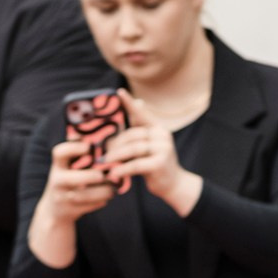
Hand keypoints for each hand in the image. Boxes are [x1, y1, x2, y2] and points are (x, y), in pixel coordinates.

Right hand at [26, 141, 117, 268]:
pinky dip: (101, 201)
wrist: (55, 210)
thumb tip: (96, 137)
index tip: (88, 147)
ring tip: (113, 189)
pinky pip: (89, 206)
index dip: (73, 148)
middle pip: (70, 178)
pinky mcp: (71, 211)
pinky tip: (108, 196)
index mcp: (58, 166)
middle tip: (103, 175)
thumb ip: (78, 154)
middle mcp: (57, 181)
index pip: (59, 153)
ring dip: (102, 192)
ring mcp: (63, 197)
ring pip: (83, 196)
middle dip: (89, 177)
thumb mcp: (67, 167)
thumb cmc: (68, 181)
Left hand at [103, 91, 203, 214]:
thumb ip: (140, 130)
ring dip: (116, 156)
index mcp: (158, 129)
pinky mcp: (160, 163)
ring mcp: (163, 149)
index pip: (141, 114)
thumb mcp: (148, 146)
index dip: (130, 103)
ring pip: (133, 149)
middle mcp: (162, 135)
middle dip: (115, 144)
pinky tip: (113, 175)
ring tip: (105, 163)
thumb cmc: (156, 164)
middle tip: (104, 153)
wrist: (173, 185)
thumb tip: (138, 102)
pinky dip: (122, 169)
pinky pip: (135, 164)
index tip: (119, 92)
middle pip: (132, 135)